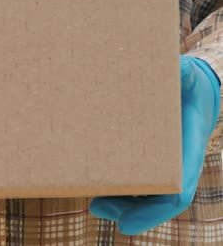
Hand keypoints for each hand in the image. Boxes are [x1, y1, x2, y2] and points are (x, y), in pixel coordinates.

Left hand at [90, 55, 220, 234]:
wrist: (196, 92)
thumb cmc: (189, 85)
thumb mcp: (187, 76)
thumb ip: (181, 72)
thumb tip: (173, 64)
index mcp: (189, 149)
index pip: (176, 191)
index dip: (151, 212)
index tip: (125, 226)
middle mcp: (180, 164)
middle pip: (157, 201)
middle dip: (128, 209)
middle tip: (96, 205)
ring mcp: (169, 165)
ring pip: (149, 196)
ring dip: (123, 203)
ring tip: (94, 201)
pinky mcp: (156, 159)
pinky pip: (143, 182)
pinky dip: (124, 188)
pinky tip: (99, 184)